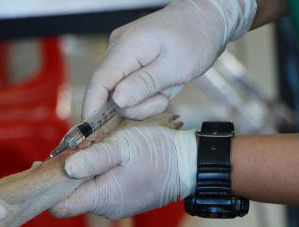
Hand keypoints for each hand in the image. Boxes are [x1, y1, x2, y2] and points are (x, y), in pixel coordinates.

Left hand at [51, 126, 196, 219]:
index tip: (43, 165)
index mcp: (103, 198)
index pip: (59, 207)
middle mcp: (106, 209)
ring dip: (81, 175)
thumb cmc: (157, 153)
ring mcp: (115, 207)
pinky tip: (102, 160)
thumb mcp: (123, 147)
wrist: (187, 165)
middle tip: (67, 151)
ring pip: (85, 194)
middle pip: (71, 199)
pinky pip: (100, 192)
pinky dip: (95, 178)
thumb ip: (94, 158)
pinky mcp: (123, 201)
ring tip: (88, 151)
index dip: (47, 188)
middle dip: (64, 176)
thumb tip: (64, 168)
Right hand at [82, 0, 256, 119]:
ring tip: (167, 87)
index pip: (99, 82)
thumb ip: (144, 84)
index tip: (92, 132)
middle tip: (162, 99)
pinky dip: (147, 94)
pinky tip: (162, 85)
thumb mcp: (175, 67)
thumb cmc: (196, 39)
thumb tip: (117, 101)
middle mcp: (119, 50)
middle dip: (135, 106)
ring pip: (123, 95)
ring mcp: (124, 56)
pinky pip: (131, 89)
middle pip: (111, 93)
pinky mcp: (131, 63)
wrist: (207, 21)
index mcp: (127, 48)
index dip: (92, 109)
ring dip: (145, 100)